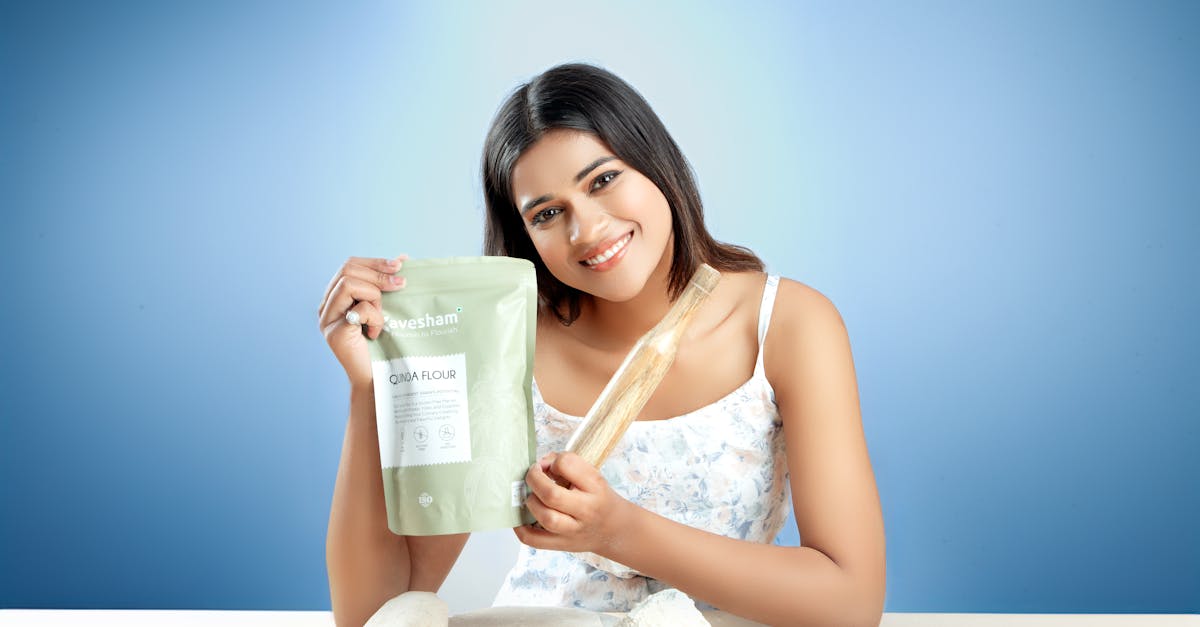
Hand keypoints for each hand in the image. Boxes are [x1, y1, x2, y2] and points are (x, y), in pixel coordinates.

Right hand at [317, 255, 407, 387]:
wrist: (375, 378)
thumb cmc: (382, 344)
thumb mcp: (385, 308)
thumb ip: (387, 284)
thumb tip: (403, 257)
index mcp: (336, 296)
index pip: (350, 265)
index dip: (375, 262)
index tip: (400, 265)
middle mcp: (326, 305)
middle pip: (348, 270)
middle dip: (378, 275)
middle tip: (401, 285)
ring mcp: (327, 319)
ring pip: (350, 285)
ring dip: (374, 297)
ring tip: (382, 317)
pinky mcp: (335, 333)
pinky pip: (359, 310)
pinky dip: (375, 319)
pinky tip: (376, 333)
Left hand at [514, 452, 634, 554]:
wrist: (613, 529)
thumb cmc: (598, 497)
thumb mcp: (592, 476)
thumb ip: (568, 465)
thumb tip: (541, 464)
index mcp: (595, 487)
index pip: (568, 465)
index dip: (553, 461)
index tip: (550, 465)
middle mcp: (586, 510)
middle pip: (552, 494)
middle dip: (534, 479)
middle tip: (533, 474)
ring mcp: (574, 531)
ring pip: (545, 518)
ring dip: (530, 502)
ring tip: (532, 496)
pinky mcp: (562, 545)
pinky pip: (534, 540)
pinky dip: (521, 528)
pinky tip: (521, 516)